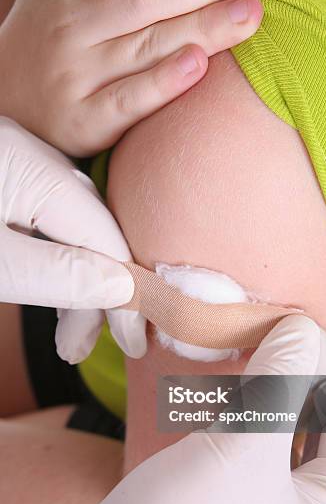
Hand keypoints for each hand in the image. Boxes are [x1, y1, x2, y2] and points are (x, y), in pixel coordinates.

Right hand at [0, 0, 262, 156]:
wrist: (7, 103)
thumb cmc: (57, 53)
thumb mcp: (70, 9)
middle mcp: (74, 32)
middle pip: (151, 7)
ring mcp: (77, 77)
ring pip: (146, 49)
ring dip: (200, 30)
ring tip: (244, 18)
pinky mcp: (83, 121)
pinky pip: (128, 101)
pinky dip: (162, 84)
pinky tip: (196, 65)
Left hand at [0, 117, 145, 362]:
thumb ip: (56, 273)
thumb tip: (121, 286)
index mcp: (29, 169)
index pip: (104, 237)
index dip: (124, 293)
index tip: (134, 339)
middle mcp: (30, 157)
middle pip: (92, 230)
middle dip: (97, 292)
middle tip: (84, 346)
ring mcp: (15, 165)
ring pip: (70, 227)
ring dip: (75, 280)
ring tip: (67, 332)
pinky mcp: (5, 178)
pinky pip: (46, 218)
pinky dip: (53, 258)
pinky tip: (50, 286)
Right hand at [0, 317, 325, 503]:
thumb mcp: (246, 452)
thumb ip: (281, 384)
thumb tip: (299, 328)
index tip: (321, 328)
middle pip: (322, 429)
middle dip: (307, 377)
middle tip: (286, 332)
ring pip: (281, 434)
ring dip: (272, 388)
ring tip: (260, 346)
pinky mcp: (219, 502)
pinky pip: (245, 444)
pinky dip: (242, 408)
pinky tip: (229, 382)